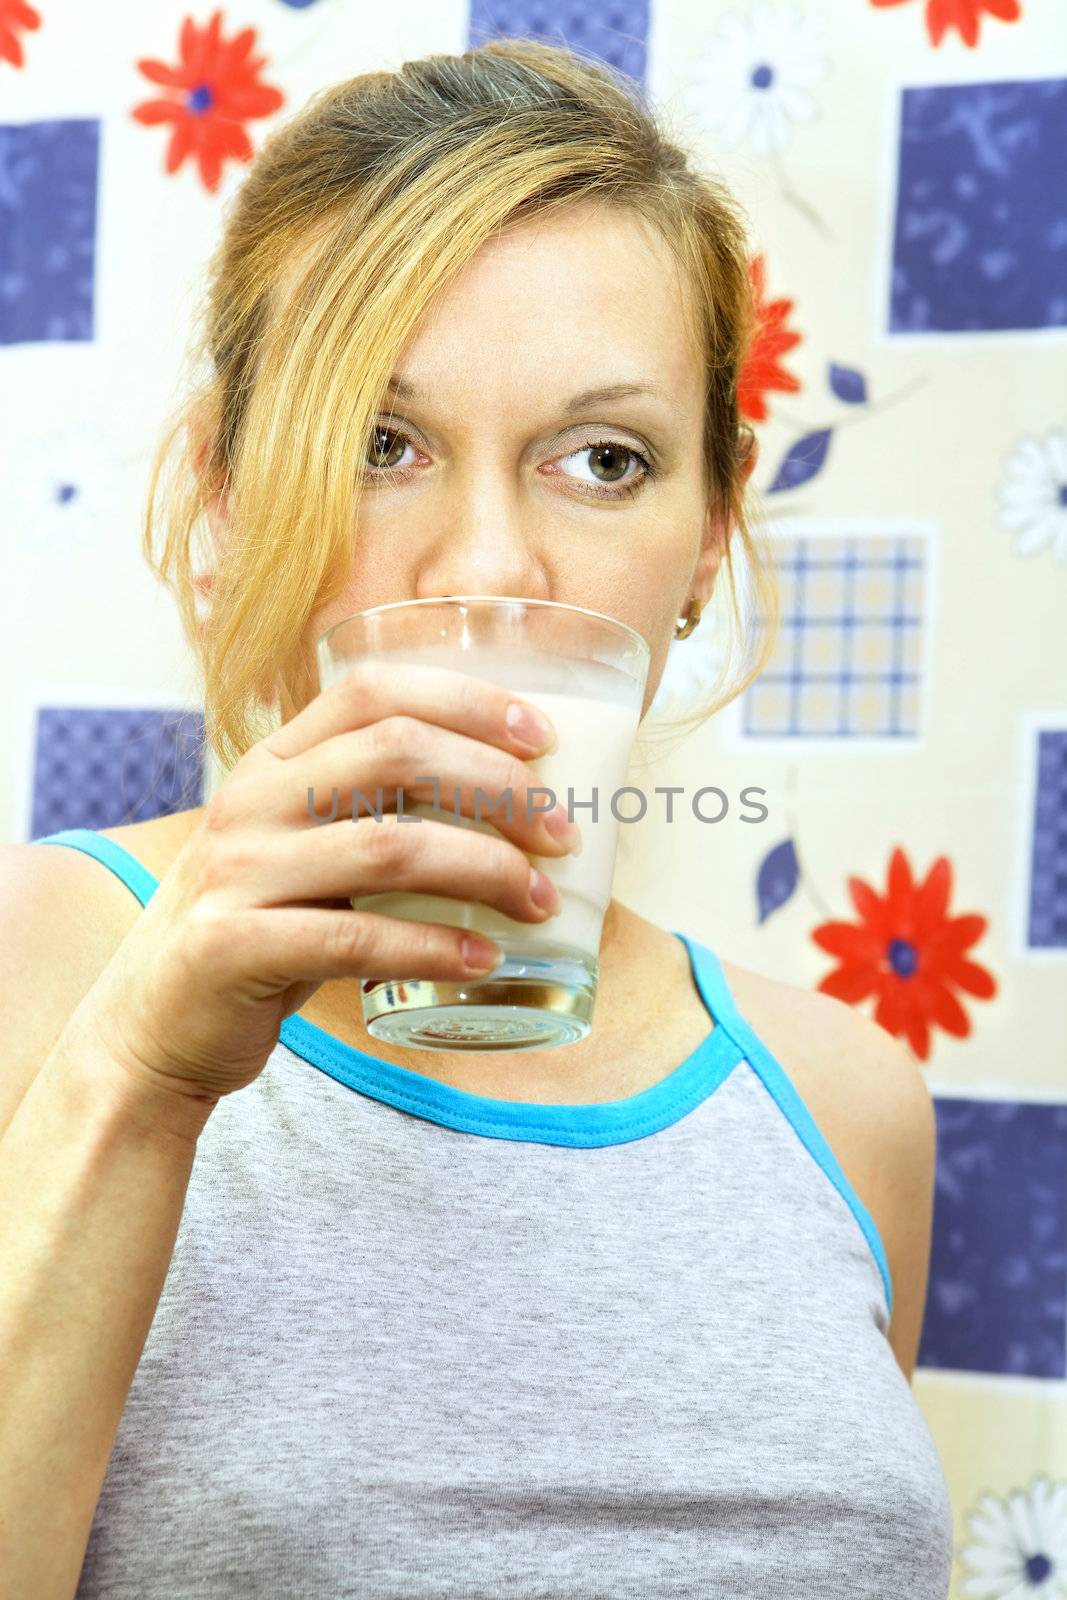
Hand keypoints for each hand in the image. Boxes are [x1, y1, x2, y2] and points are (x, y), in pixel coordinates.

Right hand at [78, 660, 581, 1109]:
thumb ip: (371, 814)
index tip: (543, 738)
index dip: (466, 700)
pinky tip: (483, 959)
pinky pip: (354, 940)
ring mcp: (236, 873)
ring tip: (540, 901)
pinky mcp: (230, 948)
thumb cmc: (260, 930)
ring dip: (485, 870)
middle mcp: (250, 801)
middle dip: (498, 787)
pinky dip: (432, 947)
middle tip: (562, 834)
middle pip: (395, 754)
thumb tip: (515, 802)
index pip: (372, 691)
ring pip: (388, 848)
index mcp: (272, 762)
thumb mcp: (301, 850)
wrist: (153, 1025)